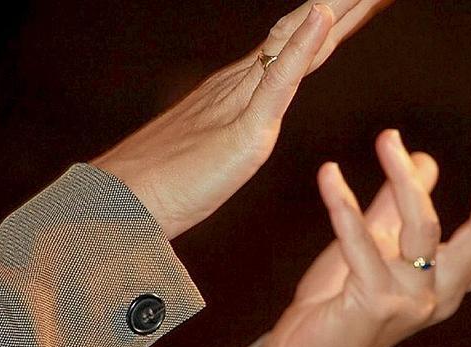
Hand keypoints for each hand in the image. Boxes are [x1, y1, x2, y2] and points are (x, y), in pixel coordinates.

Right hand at [90, 1, 395, 238]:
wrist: (121, 203)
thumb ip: (235, 130)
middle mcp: (241, 82)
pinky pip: (275, 82)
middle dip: (349, 3)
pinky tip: (322, 17)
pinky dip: (300, 48)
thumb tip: (247, 126)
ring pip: (298, 42)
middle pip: (308, 30)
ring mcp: (239, 101)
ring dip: (338, 8)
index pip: (299, 43)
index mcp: (239, 89)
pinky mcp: (241, 130)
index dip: (339, 17)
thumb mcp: (214, 151)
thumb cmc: (162, 184)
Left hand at [254, 130, 470, 346]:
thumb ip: (394, 208)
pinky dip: (343, 205)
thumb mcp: (373, 246)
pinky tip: (329, 175)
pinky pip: (362, 243)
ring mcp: (410, 302)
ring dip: (404, 179)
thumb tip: (427, 160)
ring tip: (386, 139)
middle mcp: (437, 296)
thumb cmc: (337, 301)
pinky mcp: (375, 303)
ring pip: (423, 227)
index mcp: (445, 283)